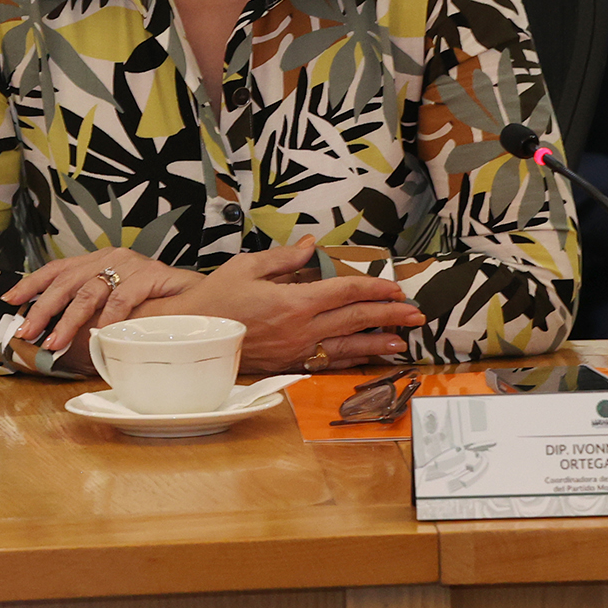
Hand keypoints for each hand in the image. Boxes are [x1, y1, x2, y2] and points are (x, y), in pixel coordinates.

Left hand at [3, 251, 201, 361]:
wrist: (202, 300)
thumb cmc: (156, 306)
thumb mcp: (117, 305)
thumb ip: (90, 311)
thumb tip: (53, 333)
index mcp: (98, 262)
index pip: (56, 269)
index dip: (31, 284)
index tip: (9, 300)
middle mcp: (110, 258)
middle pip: (66, 281)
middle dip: (43, 308)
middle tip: (28, 331)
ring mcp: (131, 265)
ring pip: (89, 290)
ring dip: (69, 320)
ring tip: (55, 341)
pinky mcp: (151, 275)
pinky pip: (123, 298)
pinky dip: (108, 317)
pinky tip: (100, 334)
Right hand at [137, 238, 425, 373]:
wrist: (191, 337)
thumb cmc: (216, 298)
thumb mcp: (247, 267)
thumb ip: (285, 257)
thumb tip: (313, 244)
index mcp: (294, 301)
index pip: (346, 292)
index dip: (375, 288)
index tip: (396, 286)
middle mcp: (302, 328)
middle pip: (356, 319)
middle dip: (390, 315)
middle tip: (416, 312)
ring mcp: (298, 349)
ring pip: (349, 345)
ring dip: (379, 342)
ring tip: (404, 340)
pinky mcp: (290, 364)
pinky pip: (329, 362)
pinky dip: (353, 359)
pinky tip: (368, 357)